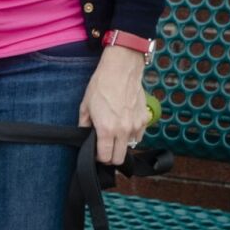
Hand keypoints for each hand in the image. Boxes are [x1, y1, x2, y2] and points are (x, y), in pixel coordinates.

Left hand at [78, 48, 147, 165]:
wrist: (121, 70)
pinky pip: (139, 135)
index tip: (97, 153)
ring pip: (130, 147)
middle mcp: (123, 131)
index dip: (99, 158)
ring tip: (115, 133)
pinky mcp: (145, 119)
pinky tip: (124, 124)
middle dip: (111, 157)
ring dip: (122, 145)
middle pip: (120, 158)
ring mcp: (136, 125)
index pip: (106, 157)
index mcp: (107, 130)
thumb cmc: (101, 86)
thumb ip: (84, 126)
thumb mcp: (85, 107)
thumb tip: (86, 137)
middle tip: (105, 147)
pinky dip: (132, 134)